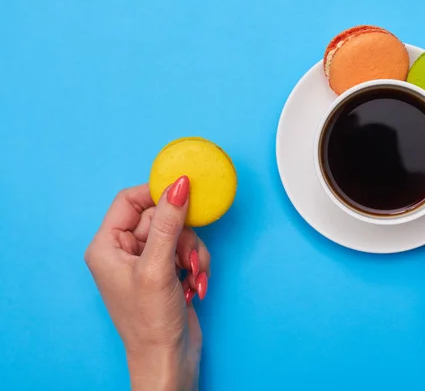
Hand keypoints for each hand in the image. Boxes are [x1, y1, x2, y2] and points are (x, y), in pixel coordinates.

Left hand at [85, 176, 209, 390]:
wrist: (168, 360)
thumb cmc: (151, 322)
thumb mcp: (158, 267)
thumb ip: (168, 222)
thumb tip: (178, 184)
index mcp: (107, 245)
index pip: (130, 200)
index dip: (158, 194)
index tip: (185, 194)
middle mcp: (124, 251)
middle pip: (160, 217)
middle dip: (182, 236)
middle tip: (186, 258)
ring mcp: (146, 262)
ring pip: (178, 233)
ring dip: (193, 253)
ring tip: (192, 276)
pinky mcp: (165, 272)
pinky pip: (186, 251)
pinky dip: (196, 264)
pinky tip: (195, 285)